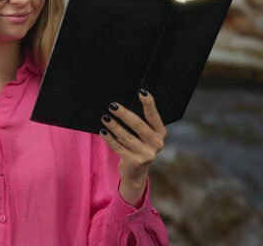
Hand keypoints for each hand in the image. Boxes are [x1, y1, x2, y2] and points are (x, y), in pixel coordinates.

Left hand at [99, 89, 165, 205]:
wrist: (136, 171)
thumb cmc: (137, 144)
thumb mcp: (143, 134)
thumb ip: (139, 122)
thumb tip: (119, 105)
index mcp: (160, 132)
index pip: (154, 115)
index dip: (149, 104)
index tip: (141, 92)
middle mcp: (157, 143)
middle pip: (138, 125)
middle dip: (124, 114)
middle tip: (112, 105)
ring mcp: (147, 154)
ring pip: (127, 137)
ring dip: (114, 126)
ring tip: (104, 117)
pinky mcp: (135, 162)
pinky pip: (119, 148)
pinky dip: (110, 139)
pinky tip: (103, 131)